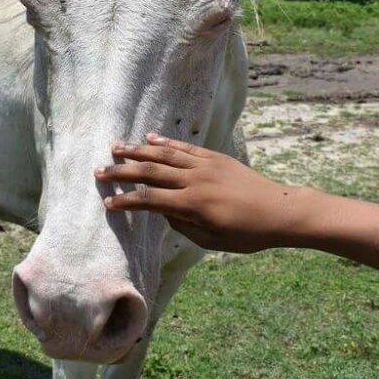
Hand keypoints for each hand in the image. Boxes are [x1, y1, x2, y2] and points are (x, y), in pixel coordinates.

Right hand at [95, 134, 306, 252]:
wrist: (280, 211)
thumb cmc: (247, 234)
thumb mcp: (211, 239)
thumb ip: (182, 225)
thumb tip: (163, 211)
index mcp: (193, 205)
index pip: (150, 201)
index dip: (126, 202)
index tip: (107, 204)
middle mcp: (195, 181)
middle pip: (150, 173)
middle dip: (122, 173)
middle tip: (99, 172)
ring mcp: (205, 166)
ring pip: (164, 155)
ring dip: (137, 151)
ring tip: (115, 148)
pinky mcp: (215, 157)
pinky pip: (185, 148)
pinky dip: (165, 142)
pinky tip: (149, 139)